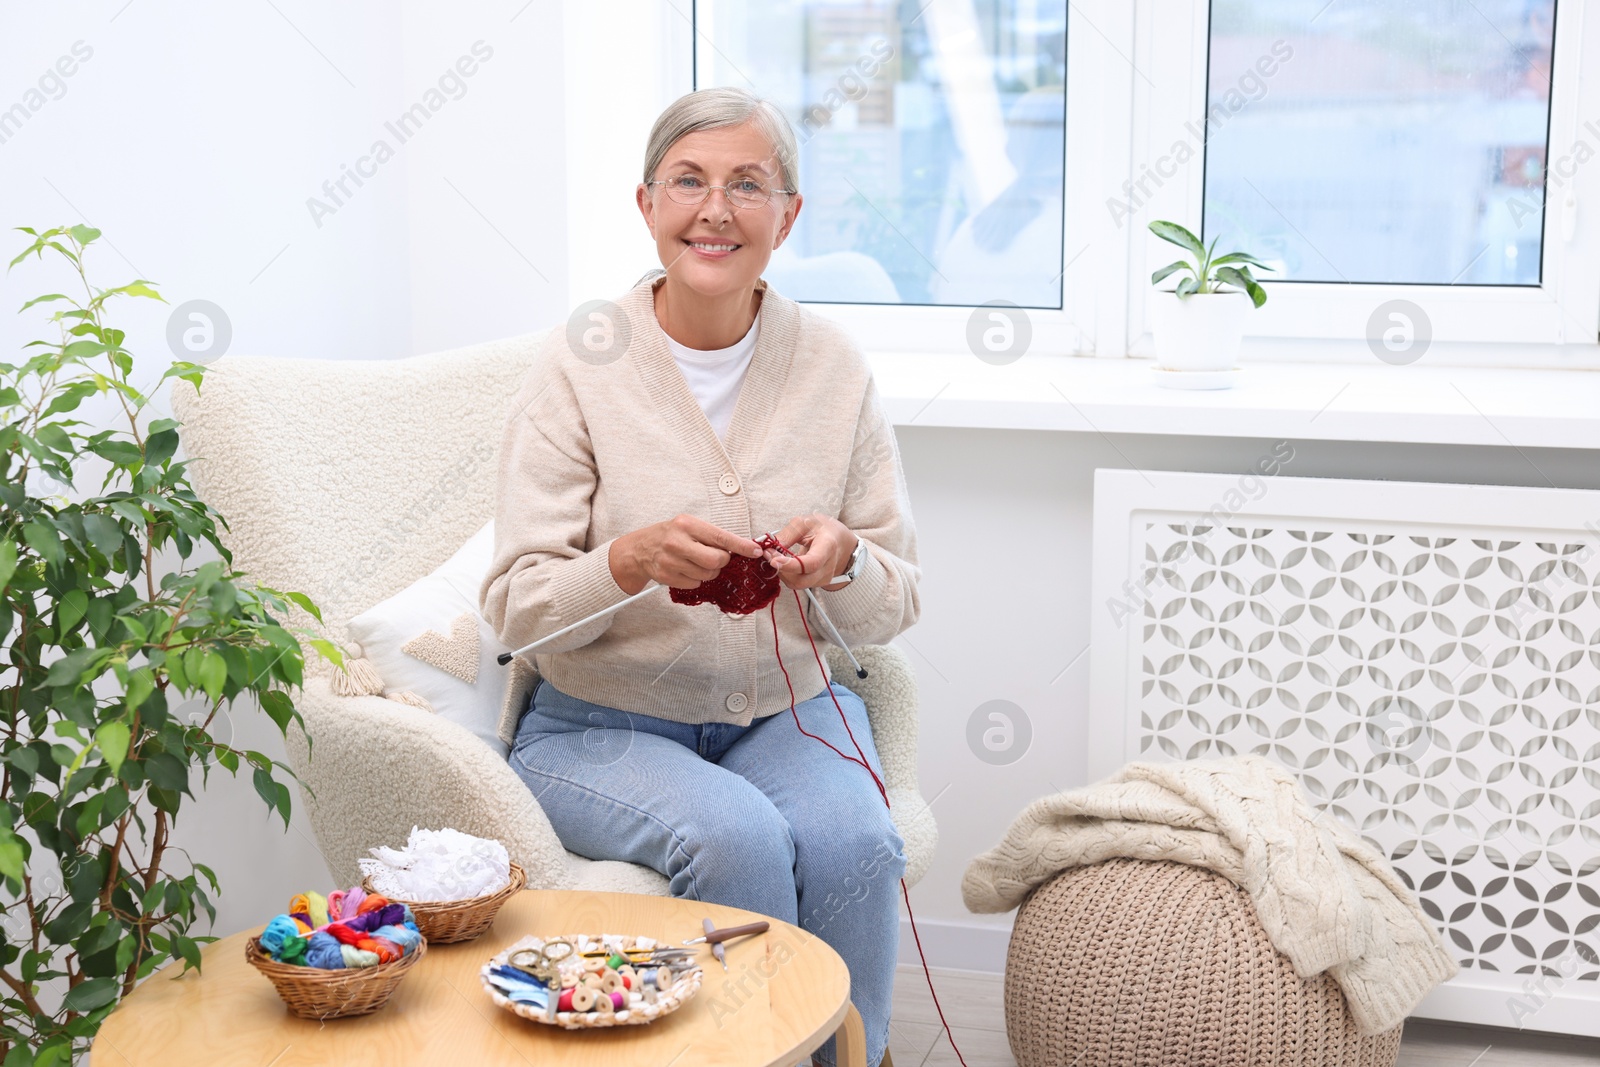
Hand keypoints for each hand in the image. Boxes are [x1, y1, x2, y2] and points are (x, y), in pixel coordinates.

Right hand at [609, 515, 761, 594]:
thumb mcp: (687, 525)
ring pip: (707, 574)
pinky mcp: (667, 577)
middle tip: (716, 556)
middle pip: (716, 560)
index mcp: (686, 525)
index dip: (741, 546)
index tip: (755, 550)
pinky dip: (696, 578)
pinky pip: (696, 583)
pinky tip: (686, 569)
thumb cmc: (669, 535)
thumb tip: (741, 546)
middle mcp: (677, 542)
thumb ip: (711, 535)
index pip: (720, 536)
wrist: (639, 549)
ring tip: (696, 561)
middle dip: (722, 561)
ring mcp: (671, 561)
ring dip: (709, 570)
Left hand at [762, 514, 858, 590]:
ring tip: (774, 556)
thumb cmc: (822, 528)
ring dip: (781, 572)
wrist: (838, 540)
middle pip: (802, 580)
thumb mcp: (804, 523)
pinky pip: (797, 583)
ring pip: (797, 584)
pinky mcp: (818, 583)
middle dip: (781, 569)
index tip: (773, 560)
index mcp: (828, 546)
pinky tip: (783, 562)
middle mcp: (828, 566)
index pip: (811, 563)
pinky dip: (786, 574)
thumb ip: (787, 535)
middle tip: (768, 554)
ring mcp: (824, 577)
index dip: (791, 565)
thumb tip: (770, 547)